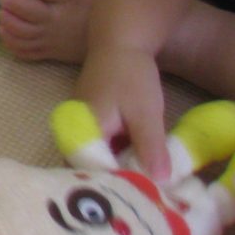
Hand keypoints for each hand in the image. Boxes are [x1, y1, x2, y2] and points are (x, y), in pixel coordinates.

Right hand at [76, 41, 168, 180]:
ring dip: (115, 164)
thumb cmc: (130, 76)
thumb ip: (151, 149)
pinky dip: (115, 151)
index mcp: (85, 129)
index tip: (139, 194)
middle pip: (89, 163)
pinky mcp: (88, 115)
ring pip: (94, 153)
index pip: (92, 169)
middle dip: (113, 177)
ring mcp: (80, 120)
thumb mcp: (146, 114)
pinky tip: (133, 154)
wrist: (119, 41)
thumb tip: (160, 182)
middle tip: (141, 188)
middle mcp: (75, 127)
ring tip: (139, 175)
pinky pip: (98, 142)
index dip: (114, 184)